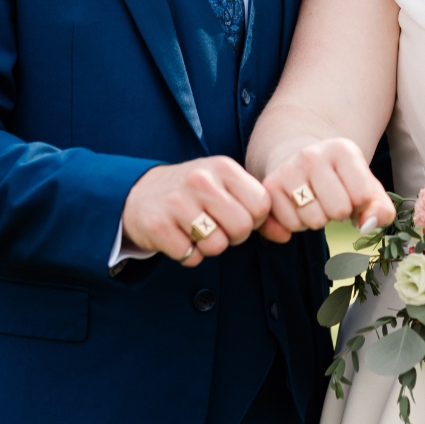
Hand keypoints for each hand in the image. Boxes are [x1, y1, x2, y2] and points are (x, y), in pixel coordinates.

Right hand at [121, 157, 271, 268]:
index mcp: (222, 166)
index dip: (255, 218)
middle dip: (234, 236)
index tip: (238, 215)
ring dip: (209, 246)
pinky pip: (190, 256)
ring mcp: (177, 202)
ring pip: (217, 245)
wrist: (139, 193)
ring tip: (195, 229)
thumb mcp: (223, 185)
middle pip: (242, 227)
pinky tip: (178, 236)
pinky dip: (187, 254)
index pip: (262, 204)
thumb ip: (255, 205)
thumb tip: (285, 235)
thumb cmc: (192, 192)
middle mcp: (200, 180)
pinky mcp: (158, 226)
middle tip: (216, 226)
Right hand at [259, 137, 394, 239]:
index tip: (351, 193)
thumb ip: (381, 209)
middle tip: (330, 200)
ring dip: (316, 220)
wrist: (298, 159)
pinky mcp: (269, 186)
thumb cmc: (340, 179)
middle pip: (338, 211)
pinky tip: (296, 208)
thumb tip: (365, 226)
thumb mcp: (367, 187)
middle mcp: (312, 155)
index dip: (359, 204)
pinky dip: (295, 225)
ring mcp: (288, 169)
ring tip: (313, 202)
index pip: (362, 197)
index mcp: (342, 149)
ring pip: (313, 221)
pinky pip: (289, 226)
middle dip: (337, 214)